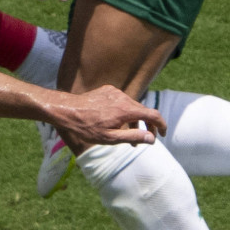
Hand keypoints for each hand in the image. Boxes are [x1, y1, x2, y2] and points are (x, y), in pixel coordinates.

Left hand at [43, 85, 165, 149]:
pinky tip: (113, 121)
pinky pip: (121, 101)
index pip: (153, 115)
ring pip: (131, 106)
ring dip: (133, 120)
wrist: (67, 110)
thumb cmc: (86, 127)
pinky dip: (122, 111)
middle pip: (143, 111)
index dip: (162, 125)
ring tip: (126, 134)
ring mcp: (115, 92)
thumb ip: (133, 137)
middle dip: (145, 126)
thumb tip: (152, 138)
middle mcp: (124, 98)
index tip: (162, 134)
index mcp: (127, 110)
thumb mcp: (110, 138)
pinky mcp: (107, 90)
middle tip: (142, 140)